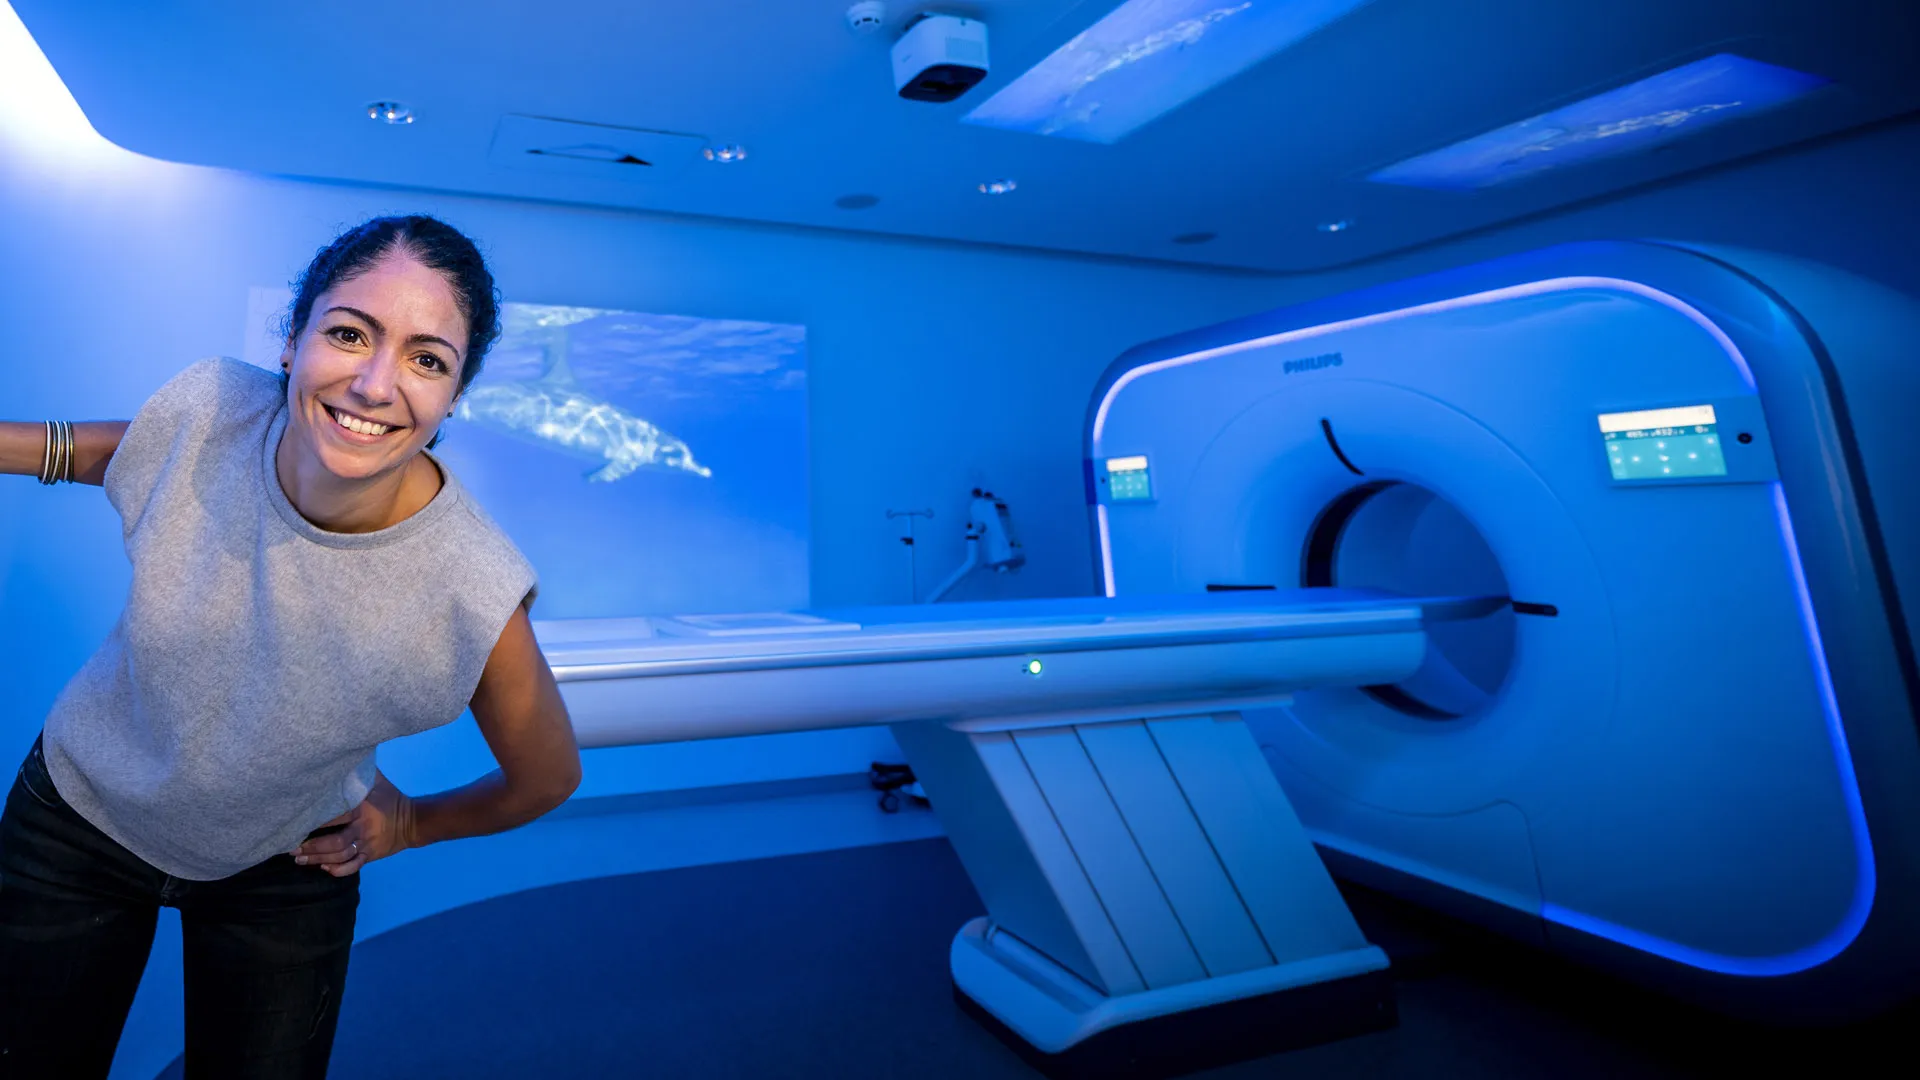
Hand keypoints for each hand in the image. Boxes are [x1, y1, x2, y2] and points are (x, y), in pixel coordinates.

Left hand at [290, 770, 417, 875]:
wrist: (415, 821)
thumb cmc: (391, 798)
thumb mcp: (378, 781)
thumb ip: (360, 771)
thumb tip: (343, 753)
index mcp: (363, 809)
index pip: (335, 816)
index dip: (314, 821)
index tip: (296, 822)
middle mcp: (363, 828)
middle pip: (335, 842)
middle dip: (312, 846)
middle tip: (292, 847)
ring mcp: (367, 844)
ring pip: (340, 856)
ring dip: (318, 859)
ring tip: (300, 860)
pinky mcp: (370, 856)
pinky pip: (354, 867)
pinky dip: (339, 870)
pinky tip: (325, 868)